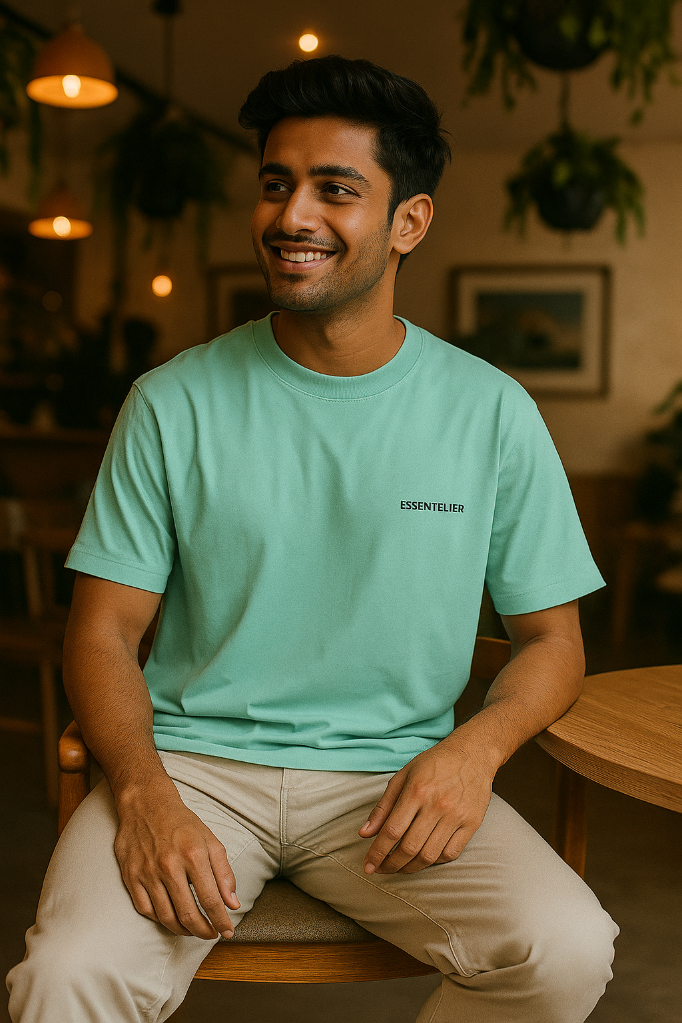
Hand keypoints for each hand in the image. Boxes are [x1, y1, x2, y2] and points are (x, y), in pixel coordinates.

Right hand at [114, 777, 239, 939]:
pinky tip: (171, 918)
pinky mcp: (130, 876)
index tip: (228, 931)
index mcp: (193, 855)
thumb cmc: (182, 822)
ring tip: (193, 930)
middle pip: (188, 914)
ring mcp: (147, 873)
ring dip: (183, 930)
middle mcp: (169, 866)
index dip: (221, 921)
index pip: (211, 900)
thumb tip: (233, 903)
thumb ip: (224, 872)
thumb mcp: (210, 840)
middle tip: (211, 934)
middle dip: (203, 931)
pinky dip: (160, 920)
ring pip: (166, 917)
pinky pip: (145, 909)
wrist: (146, 803)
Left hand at [359, 739, 494, 874]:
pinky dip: (434, 862)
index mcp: (416, 791)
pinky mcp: (472, 823)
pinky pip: (451, 853)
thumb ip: (383, 806)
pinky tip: (424, 858)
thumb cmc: (434, 763)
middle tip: (380, 869)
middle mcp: (437, 805)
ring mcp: (456, 816)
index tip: (368, 866)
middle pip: (409, 848)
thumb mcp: (403, 775)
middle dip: (390, 865)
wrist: (473, 753)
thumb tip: (364, 834)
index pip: (392, 831)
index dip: (377, 853)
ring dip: (410, 868)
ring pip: (429, 856)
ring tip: (399, 867)